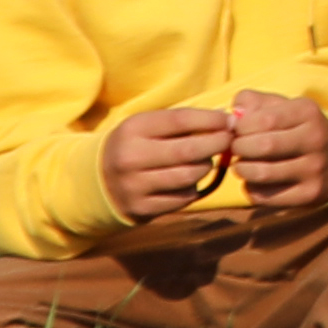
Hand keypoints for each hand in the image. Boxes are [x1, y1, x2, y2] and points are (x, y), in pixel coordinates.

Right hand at [101, 106, 236, 217]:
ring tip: (207, 160)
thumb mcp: (149, 126)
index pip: (180, 120)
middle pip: (188, 150)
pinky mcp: (141, 208)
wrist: (98, 180)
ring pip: (188, 176)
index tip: (230, 120)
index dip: (211, 119)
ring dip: (206, 167)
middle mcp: (131, 157)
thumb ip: (182, 121)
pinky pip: (182, 198)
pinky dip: (194, 188)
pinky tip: (190, 180)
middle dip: (217, 144)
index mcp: (133, 129)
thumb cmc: (137, 145)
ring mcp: (134, 186)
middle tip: (230, 140)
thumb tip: (227, 119)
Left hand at [223, 89, 327, 209]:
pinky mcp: (309, 194)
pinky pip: (266, 196)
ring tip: (241, 165)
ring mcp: (314, 170)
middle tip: (235, 148)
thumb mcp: (284, 107)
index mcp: (308, 113)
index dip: (240, 127)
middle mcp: (316, 140)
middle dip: (238, 148)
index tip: (236, 130)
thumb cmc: (299, 129)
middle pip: (263, 146)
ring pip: (262, 174)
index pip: (265, 119)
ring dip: (242, 170)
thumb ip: (255, 103)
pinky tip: (255, 181)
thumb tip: (233, 115)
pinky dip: (251, 189)